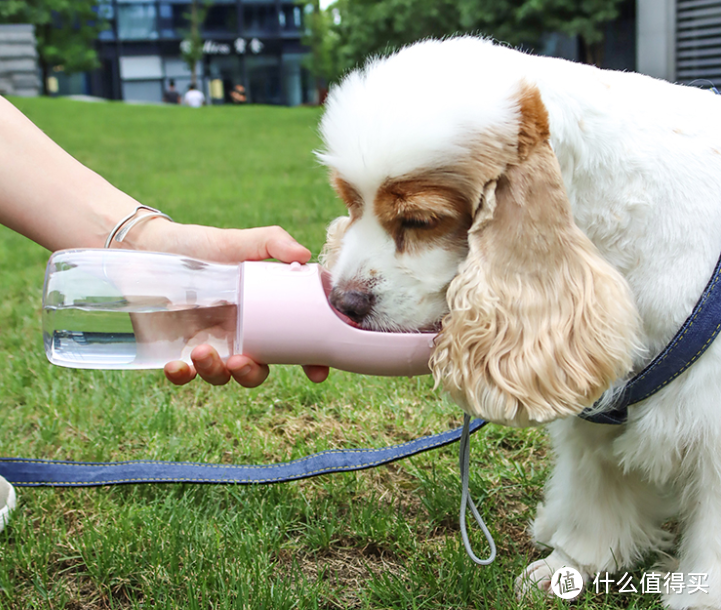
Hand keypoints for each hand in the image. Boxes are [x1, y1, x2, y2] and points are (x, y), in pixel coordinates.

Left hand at [149, 222, 329, 386]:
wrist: (149, 246)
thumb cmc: (199, 244)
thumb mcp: (237, 241)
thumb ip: (272, 243)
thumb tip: (304, 256)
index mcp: (260, 316)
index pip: (292, 344)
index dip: (309, 362)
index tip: (316, 372)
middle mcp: (238, 336)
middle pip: (256, 370)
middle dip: (251, 374)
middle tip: (240, 361)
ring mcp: (208, 346)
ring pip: (221, 376)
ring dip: (215, 373)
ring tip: (201, 351)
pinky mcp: (176, 350)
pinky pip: (183, 374)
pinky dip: (182, 376)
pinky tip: (177, 366)